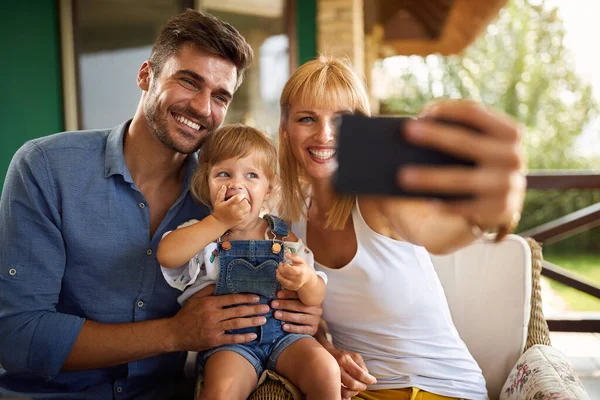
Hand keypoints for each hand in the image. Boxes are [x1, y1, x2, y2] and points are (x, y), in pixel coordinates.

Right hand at [168, 284, 267, 350]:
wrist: (175, 333)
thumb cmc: (186, 314)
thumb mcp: (195, 298)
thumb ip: (208, 289)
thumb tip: (221, 281)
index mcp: (210, 303)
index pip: (232, 299)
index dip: (246, 298)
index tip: (257, 297)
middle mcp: (213, 315)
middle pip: (237, 311)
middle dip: (253, 309)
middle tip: (266, 308)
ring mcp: (214, 329)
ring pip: (236, 324)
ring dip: (252, 321)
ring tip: (263, 320)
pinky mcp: (214, 341)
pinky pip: (231, 339)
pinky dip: (243, 338)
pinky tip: (253, 335)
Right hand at [212, 185, 250, 228]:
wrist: (220, 223)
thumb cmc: (219, 211)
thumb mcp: (218, 201)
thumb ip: (221, 193)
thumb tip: (224, 186)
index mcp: (229, 204)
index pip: (239, 197)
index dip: (240, 195)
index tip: (237, 196)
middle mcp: (235, 210)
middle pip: (245, 201)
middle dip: (243, 199)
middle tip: (239, 201)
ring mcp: (239, 215)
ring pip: (248, 207)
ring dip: (246, 205)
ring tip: (241, 205)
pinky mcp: (241, 219)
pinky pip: (247, 212)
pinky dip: (245, 210)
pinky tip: (241, 210)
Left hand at [271, 290, 321, 334]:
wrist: (310, 323)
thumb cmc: (300, 308)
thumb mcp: (298, 300)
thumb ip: (290, 297)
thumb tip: (278, 294)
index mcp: (312, 299)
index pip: (300, 295)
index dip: (288, 294)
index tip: (277, 295)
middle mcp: (316, 309)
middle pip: (299, 306)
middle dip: (285, 304)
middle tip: (273, 304)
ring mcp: (315, 320)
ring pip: (300, 318)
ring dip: (287, 316)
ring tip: (276, 314)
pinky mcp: (313, 330)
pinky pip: (303, 329)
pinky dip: (293, 328)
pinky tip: (284, 327)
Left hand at [276, 252, 314, 290]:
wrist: (307, 278)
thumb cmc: (303, 268)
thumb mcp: (301, 260)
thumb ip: (294, 256)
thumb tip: (286, 254)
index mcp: (301, 272)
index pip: (290, 270)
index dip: (285, 266)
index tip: (285, 263)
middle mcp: (297, 280)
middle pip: (284, 273)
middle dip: (280, 267)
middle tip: (281, 264)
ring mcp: (294, 285)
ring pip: (281, 279)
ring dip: (278, 273)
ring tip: (279, 269)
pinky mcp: (290, 288)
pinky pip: (281, 283)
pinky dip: (279, 278)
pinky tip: (281, 274)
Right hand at [327, 347, 376, 398]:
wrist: (327, 354)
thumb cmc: (344, 355)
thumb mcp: (354, 356)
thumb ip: (362, 365)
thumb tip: (367, 377)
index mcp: (344, 359)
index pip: (360, 374)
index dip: (369, 379)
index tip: (373, 381)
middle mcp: (337, 368)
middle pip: (352, 384)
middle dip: (362, 387)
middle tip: (364, 385)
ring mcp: (331, 377)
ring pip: (345, 392)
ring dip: (354, 392)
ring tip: (357, 388)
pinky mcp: (329, 383)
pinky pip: (339, 393)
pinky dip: (346, 395)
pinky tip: (350, 390)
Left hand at [400, 100, 525, 234]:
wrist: (496, 205)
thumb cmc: (473, 165)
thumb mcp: (473, 146)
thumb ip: (454, 133)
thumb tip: (413, 130)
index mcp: (507, 133)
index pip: (476, 113)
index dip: (449, 110)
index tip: (423, 112)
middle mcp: (513, 157)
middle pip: (469, 142)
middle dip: (436, 136)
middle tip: (407, 130)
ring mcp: (508, 185)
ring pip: (463, 179)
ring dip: (431, 177)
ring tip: (403, 176)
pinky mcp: (500, 211)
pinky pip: (466, 207)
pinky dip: (445, 204)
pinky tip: (425, 201)